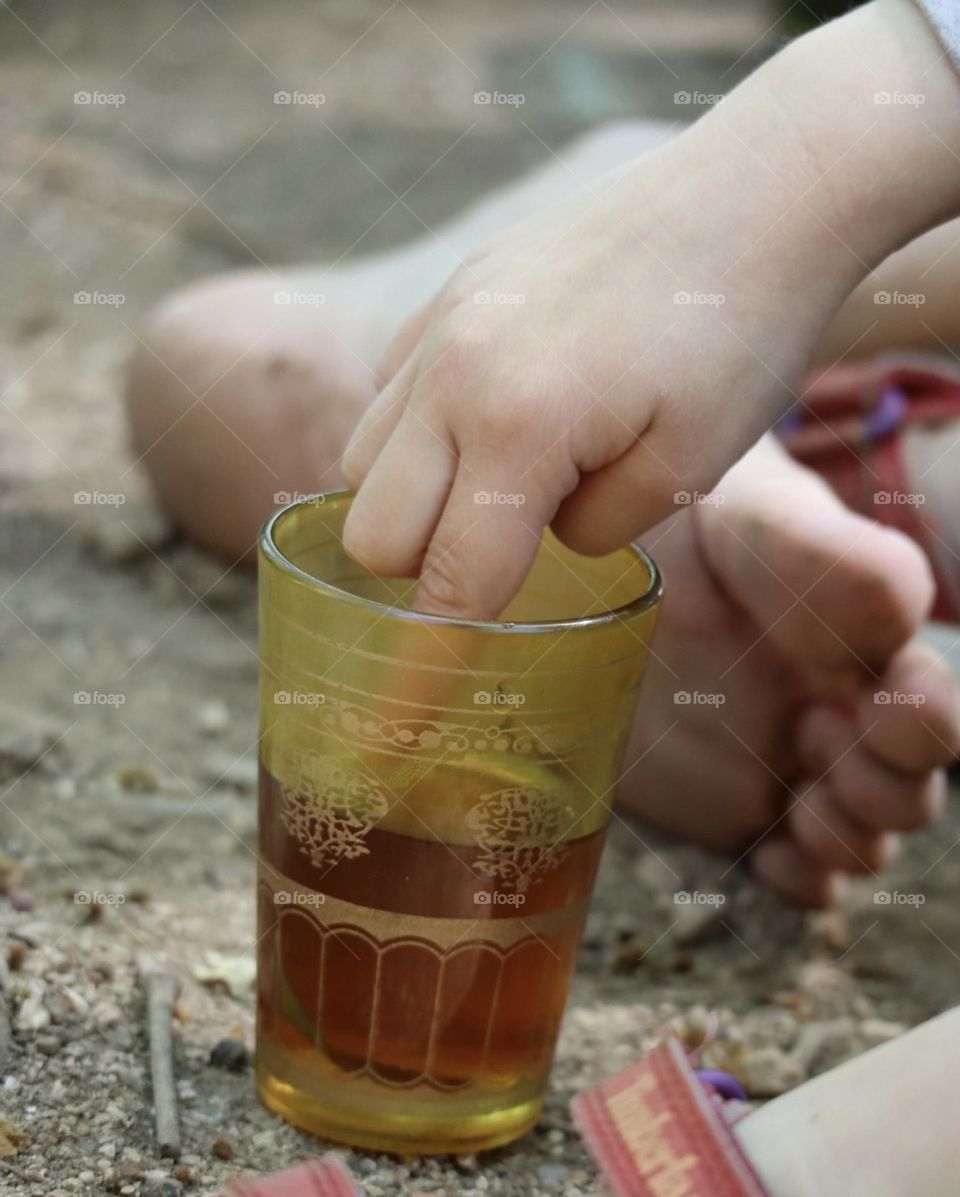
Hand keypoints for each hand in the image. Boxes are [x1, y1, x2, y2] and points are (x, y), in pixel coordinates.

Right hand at [342, 0, 959, 619]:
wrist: (752, 192)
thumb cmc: (738, 337)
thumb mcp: (688, 468)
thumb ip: (591, 530)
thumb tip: (537, 532)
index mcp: (518, 429)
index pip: (451, 581)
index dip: (429, 663)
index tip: (402, 721)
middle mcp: (452, 375)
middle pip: (372, 530)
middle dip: (418, 577)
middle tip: (494, 568)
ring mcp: (441, 323)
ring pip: (360, 458)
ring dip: (408, 504)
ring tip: (492, 491)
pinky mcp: (450, 289)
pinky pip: (386, 388)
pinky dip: (411, 434)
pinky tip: (481, 424)